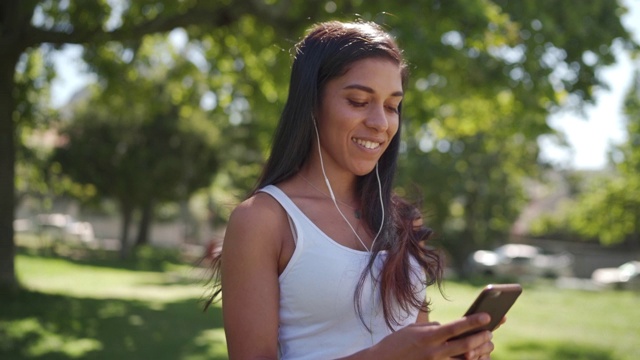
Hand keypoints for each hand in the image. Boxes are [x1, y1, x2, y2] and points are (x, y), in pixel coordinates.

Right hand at [354, 313, 494, 359]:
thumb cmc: (395, 344)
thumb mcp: (412, 329)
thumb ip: (432, 328)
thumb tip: (447, 327)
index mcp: (428, 336)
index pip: (456, 327)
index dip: (473, 322)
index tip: (487, 316)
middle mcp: (434, 352)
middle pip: (465, 345)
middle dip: (480, 338)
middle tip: (490, 332)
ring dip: (478, 353)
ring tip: (486, 346)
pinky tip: (474, 358)